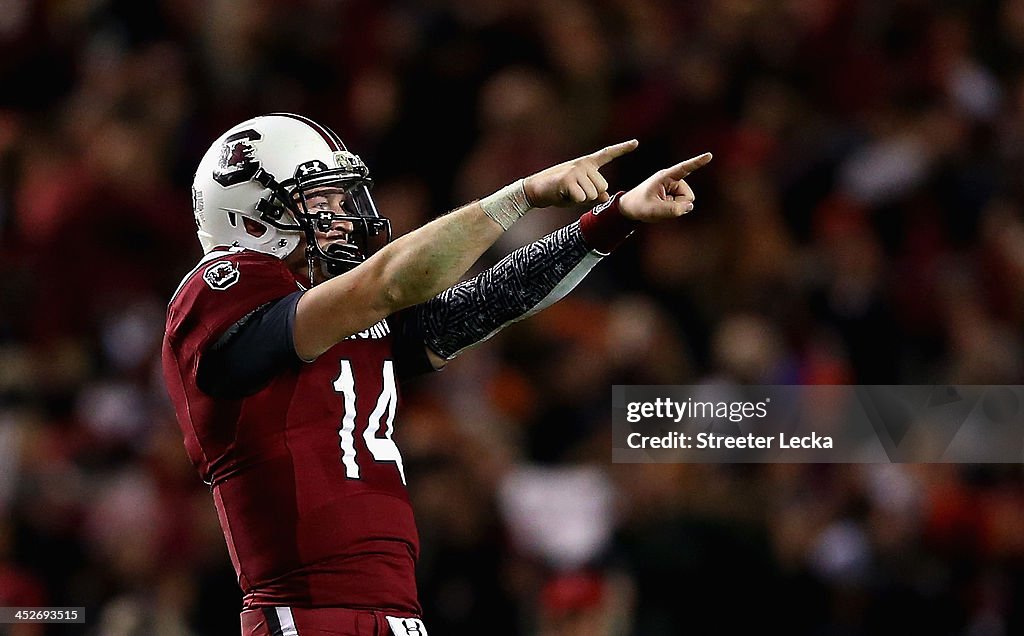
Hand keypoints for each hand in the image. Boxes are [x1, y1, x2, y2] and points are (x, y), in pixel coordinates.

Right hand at [523, 140, 638, 207]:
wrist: (534, 190)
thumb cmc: (558, 192)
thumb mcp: (579, 193)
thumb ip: (594, 194)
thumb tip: (606, 197)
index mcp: (587, 164)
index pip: (607, 154)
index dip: (622, 148)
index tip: (636, 142)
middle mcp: (584, 164)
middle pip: (603, 187)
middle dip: (590, 196)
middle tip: (573, 192)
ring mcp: (576, 170)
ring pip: (593, 194)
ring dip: (581, 199)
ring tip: (567, 192)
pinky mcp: (568, 179)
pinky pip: (582, 198)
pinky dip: (573, 201)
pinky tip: (562, 194)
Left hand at [619, 152, 712, 221]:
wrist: (629, 208)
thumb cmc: (639, 206)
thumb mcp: (654, 210)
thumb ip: (672, 210)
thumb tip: (689, 206)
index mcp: (665, 176)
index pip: (684, 168)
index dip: (697, 162)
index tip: (709, 155)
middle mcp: (672, 179)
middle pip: (688, 196)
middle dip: (678, 205)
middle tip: (660, 206)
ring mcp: (673, 186)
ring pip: (686, 202)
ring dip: (675, 208)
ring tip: (660, 206)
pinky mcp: (674, 193)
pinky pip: (682, 205)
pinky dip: (674, 209)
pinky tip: (662, 206)